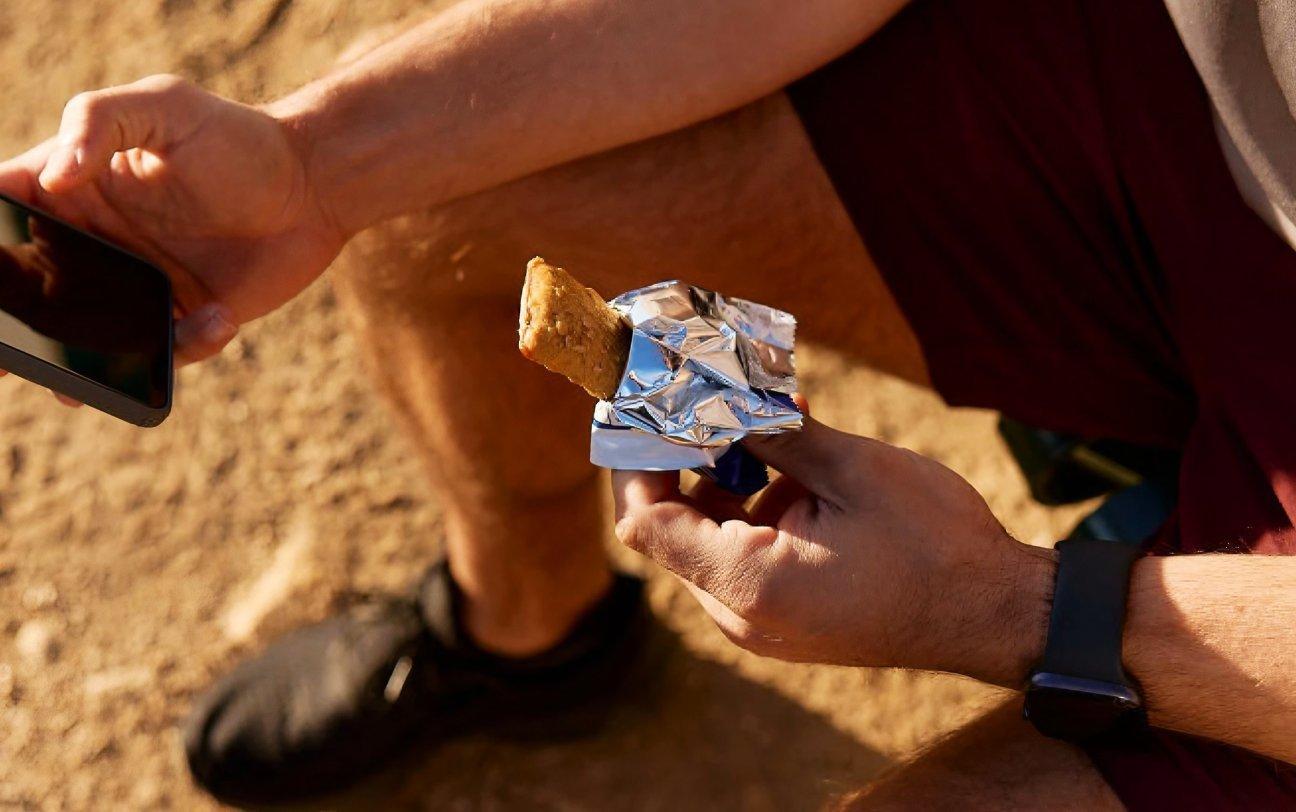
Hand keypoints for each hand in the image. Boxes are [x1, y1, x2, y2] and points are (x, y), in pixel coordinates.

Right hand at [0, 74, 347, 369]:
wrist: (317, 182)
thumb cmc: (237, 136)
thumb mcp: (163, 107)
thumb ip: (97, 124)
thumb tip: (52, 179)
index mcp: (72, 189)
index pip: (4, 212)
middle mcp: (97, 243)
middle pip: (30, 290)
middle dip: (12, 322)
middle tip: (8, 352)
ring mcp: (140, 286)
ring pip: (89, 338)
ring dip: (74, 364)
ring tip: (69, 385)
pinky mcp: (187, 319)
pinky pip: (167, 352)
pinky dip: (184, 348)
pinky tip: (218, 317)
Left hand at [612, 417, 1055, 686]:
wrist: (996, 614)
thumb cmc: (935, 546)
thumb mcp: (850, 470)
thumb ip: (773, 434)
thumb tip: (718, 396)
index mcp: (749, 583)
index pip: (647, 520)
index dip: (637, 460)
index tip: (648, 407)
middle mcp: (741, 615)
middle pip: (674, 526)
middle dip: (688, 457)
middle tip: (710, 396)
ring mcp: (762, 621)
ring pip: (710, 536)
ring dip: (728, 474)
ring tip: (768, 418)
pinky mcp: (785, 615)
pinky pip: (746, 553)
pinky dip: (757, 504)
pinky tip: (795, 459)